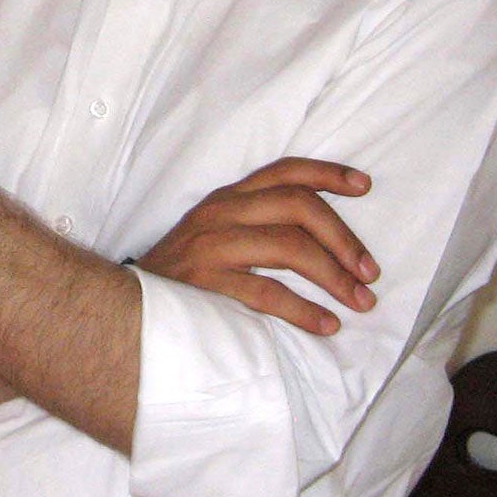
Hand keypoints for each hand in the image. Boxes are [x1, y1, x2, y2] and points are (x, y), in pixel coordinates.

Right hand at [137, 158, 379, 334]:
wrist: (125, 304)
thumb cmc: (182, 274)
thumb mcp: (216, 234)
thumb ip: (258, 225)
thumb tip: (325, 241)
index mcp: (228, 197)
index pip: (285, 172)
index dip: (328, 174)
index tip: (365, 185)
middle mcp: (221, 212)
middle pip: (298, 207)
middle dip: (344, 239)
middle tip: (371, 272)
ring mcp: (212, 246)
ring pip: (289, 246)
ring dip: (333, 275)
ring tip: (359, 301)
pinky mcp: (205, 283)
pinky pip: (267, 293)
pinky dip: (304, 310)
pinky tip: (327, 325)